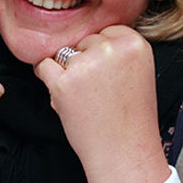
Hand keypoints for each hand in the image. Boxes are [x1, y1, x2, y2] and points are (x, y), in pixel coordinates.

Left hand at [34, 25, 170, 182]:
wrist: (124, 151)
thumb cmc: (131, 118)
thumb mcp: (139, 71)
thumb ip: (119, 49)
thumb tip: (90, 36)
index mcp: (134, 44)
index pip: (106, 31)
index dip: (102, 53)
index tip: (107, 71)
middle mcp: (111, 50)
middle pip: (85, 41)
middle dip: (85, 61)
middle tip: (98, 89)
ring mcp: (85, 65)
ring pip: (64, 53)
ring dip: (67, 71)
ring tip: (86, 97)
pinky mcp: (63, 83)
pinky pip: (43, 66)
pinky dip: (47, 77)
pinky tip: (63, 92)